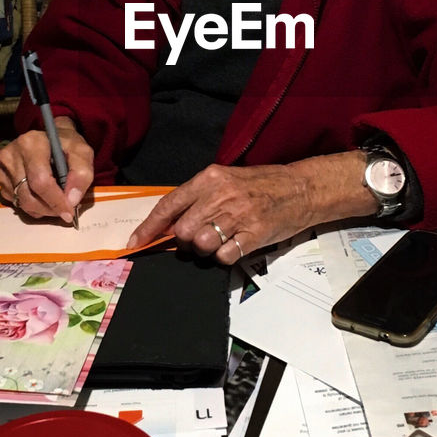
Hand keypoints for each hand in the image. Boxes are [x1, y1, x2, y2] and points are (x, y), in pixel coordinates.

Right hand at [0, 119, 92, 223]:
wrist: (50, 137)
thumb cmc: (66, 144)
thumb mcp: (82, 152)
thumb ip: (81, 173)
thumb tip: (71, 200)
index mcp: (30, 144)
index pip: (40, 180)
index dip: (56, 200)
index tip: (69, 212)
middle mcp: (11, 155)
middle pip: (28, 195)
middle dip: (49, 208)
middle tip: (65, 210)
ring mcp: (2, 168)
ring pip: (22, 202)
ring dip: (42, 209)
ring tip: (55, 201)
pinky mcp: (0, 180)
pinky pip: (16, 202)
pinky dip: (33, 206)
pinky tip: (43, 196)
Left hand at [127, 152, 374, 263]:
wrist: (302, 188)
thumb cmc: (261, 184)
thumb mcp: (227, 179)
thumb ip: (199, 198)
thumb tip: (169, 224)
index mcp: (210, 178)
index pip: (169, 205)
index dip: (149, 227)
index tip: (134, 244)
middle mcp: (222, 195)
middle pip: (182, 230)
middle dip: (184, 241)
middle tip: (197, 239)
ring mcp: (239, 215)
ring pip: (201, 245)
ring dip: (204, 250)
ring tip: (218, 241)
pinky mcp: (255, 234)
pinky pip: (224, 257)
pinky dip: (223, 258)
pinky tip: (234, 246)